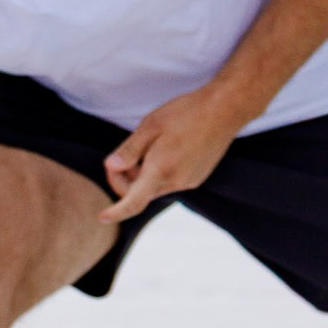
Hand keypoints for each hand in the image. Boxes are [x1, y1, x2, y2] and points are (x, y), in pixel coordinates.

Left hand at [101, 82, 243, 222]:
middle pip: (140, 193)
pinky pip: (169, 181)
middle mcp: (176, 182)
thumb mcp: (150, 126)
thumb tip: (111, 167)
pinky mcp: (197, 177)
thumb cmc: (186, 113)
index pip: (133, 202)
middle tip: (121, 157)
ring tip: (150, 145)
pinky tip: (168, 147)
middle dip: (125, 179)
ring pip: (154, 187)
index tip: (102, 218)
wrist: (226, 109)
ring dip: (143, 175)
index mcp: (161, 170)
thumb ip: (129, 150)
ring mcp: (189, 181)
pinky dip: (159, 172)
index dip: (116, 212)